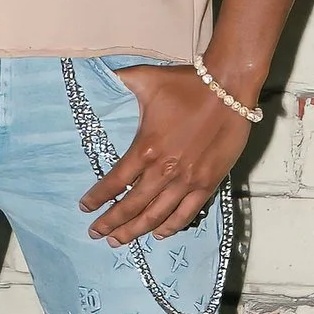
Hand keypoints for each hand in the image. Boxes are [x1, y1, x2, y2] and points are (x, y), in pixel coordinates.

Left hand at [81, 63, 247, 246]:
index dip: (97, 198)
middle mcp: (164, 170)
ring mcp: (187, 181)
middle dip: (111, 222)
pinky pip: (186, 213)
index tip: (85, 208)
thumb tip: (98, 74)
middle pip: (131, 206)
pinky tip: (159, 233)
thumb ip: (120, 80)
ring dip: (135, 230)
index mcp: (145, 148)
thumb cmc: (186, 84)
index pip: (114, 182)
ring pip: (156, 216)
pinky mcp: (208, 183)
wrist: (228, 87)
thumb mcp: (146, 78)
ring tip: (118, 240)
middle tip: (96, 233)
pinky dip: (171, 226)